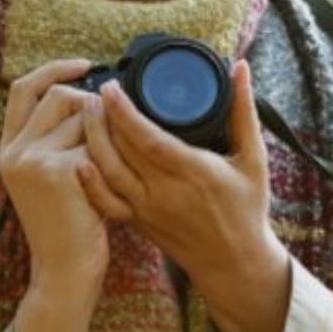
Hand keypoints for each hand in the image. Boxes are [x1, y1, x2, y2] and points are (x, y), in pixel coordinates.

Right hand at [0, 59, 111, 288]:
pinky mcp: (57, 170)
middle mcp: (14, 151)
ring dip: (104, 138)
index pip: (23, 88)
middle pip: (58, 96)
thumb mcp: (50, 175)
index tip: (85, 65)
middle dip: (91, 108)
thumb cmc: (69, 223)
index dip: (54, 70)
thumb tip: (92, 96)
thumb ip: (55, 138)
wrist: (65, 268)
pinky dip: (111, 160)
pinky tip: (109, 186)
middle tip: (109, 134)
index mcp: (8, 148)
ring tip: (107, 171)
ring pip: (83, 119)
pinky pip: (96, 144)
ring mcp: (32, 159)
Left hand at [76, 58, 292, 331]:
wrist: (235, 264)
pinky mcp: (137, 221)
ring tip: (86, 113)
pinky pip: (105, 200)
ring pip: (107, 173)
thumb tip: (240, 67)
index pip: (148, 139)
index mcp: (193, 173)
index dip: (124, 112)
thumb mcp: (254, 158)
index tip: (111, 87)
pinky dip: (89, 180)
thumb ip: (243, 111)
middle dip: (101, 119)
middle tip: (94, 92)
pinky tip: (79, 157)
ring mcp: (147, 209)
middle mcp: (165, 193)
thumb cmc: (247, 208)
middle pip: (121, 152)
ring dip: (91, 141)